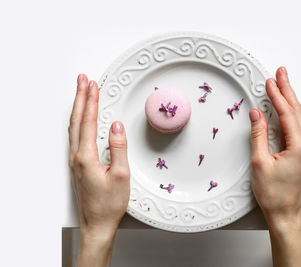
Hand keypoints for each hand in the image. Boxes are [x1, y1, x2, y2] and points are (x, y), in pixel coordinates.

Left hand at [68, 74, 129, 265]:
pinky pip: (76, 136)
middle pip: (77, 120)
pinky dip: (79, 121)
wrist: (97, 224)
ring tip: (82, 93)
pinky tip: (82, 118)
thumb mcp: (121, 176)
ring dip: (78, 108)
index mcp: (86, 157)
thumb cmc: (109, 204)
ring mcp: (75, 161)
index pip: (88, 122)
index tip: (93, 85)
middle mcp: (77, 157)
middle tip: (83, 80)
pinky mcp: (78, 165)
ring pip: (74, 127)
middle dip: (80, 98)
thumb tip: (116, 126)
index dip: (91, 101)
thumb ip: (118, 148)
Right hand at [249, 67, 300, 266]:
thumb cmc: (274, 194)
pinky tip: (286, 108)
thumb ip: (259, 135)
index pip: (287, 113)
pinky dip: (291, 113)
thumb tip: (256, 114)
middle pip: (297, 111)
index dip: (277, 95)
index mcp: (299, 146)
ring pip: (299, 117)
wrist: (285, 213)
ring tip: (282, 85)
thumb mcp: (260, 162)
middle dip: (287, 90)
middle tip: (281, 73)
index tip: (270, 81)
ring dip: (290, 100)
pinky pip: (298, 126)